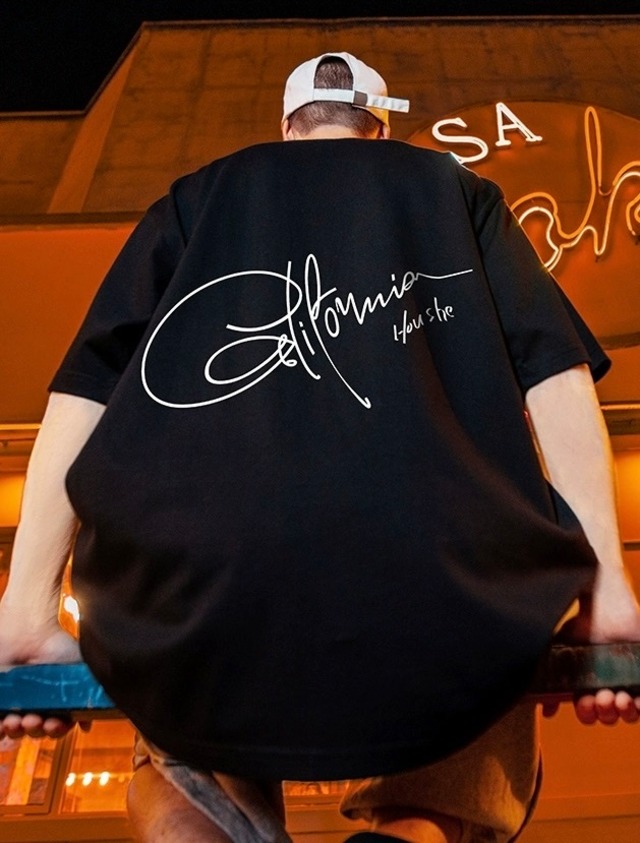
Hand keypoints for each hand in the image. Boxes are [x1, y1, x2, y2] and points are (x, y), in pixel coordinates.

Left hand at [0, 602, 85, 739]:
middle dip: (35, 729)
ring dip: (15, 730)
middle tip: (34, 720)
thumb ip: (89, 692)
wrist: (29, 629)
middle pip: (33, 731)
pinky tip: (2, 723)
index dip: (56, 730)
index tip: (55, 724)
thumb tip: (89, 724)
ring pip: (12, 729)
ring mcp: (13, 703)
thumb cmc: (57, 645)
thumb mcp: (80, 668)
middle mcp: (35, 704)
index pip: (56, 726)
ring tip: (16, 720)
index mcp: (55, 701)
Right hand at [543, 567, 639, 723]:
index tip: (584, 702)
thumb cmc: (582, 623)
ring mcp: (629, 679)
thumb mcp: (558, 647)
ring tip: (621, 698)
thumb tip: (546, 709)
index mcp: (587, 682)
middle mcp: (608, 684)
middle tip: (602, 697)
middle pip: (609, 714)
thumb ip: (548, 673)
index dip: (587, 713)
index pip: (588, 711)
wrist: (605, 603)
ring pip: (631, 711)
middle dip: (605, 711)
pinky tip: (637, 699)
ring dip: (625, 711)